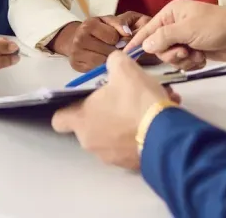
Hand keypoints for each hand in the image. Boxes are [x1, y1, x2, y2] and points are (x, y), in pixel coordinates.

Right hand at [52, 11, 149, 71]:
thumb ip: (120, 23)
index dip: (119, 39)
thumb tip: (128, 33)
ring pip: (103, 62)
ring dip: (110, 60)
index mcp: (89, 25)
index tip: (118, 39)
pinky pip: (96, 70)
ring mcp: (77, 54)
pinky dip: (103, 67)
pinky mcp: (77, 66)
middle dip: (116, 51)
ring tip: (110, 55)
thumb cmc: (96, 29)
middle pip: (109, 51)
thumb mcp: (108, 21)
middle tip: (116, 49)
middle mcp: (80, 39)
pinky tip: (103, 61)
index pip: (113, 37)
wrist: (75, 39)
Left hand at [53, 50, 180, 169]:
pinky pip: (132, 144)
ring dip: (128, 119)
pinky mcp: (131, 164)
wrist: (166, 134)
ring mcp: (111, 157)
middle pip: (91, 123)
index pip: (59, 119)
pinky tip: (161, 117)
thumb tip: (113, 63)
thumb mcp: (124, 68)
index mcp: (82, 120)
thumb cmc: (136, 100)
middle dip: (107, 109)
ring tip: (151, 104)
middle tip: (126, 96)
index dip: (69, 107)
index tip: (84, 98)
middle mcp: (91, 142)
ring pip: (115, 133)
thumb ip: (113, 62)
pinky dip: (142, 131)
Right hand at [127, 0, 225, 67]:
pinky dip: (193, 63)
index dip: (137, 42)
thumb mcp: (187, 29)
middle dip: (172, 54)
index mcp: (171, 14)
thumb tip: (145, 46)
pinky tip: (203, 58)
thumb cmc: (215, 26)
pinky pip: (184, 63)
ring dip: (184, 60)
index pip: (148, 30)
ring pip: (172, 57)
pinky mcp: (195, 51)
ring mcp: (185, 39)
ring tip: (197, 54)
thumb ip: (164, 37)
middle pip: (159, 48)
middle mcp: (175, 25)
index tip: (125, 55)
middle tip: (184, 52)